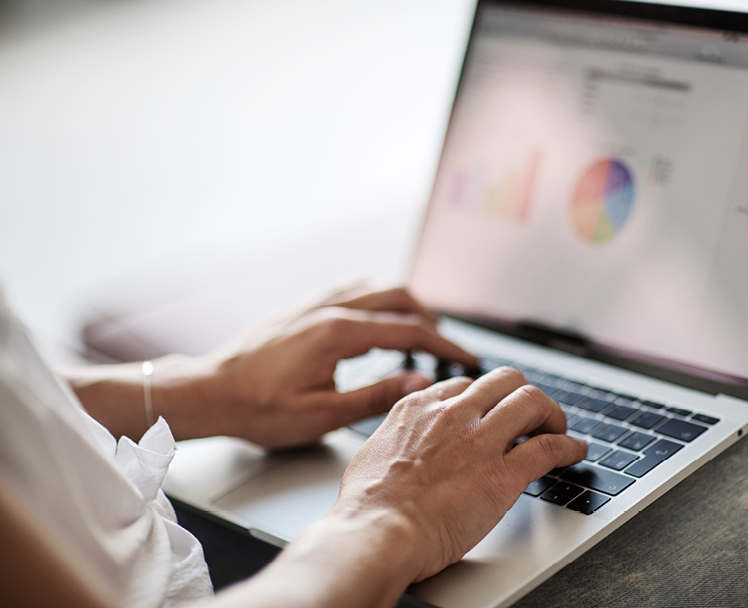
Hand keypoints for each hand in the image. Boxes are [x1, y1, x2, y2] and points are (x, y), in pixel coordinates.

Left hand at [194, 286, 476, 447]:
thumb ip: (377, 396)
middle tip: (447, 346)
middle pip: (399, 296)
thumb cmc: (259, 408)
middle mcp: (330, 308)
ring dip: (405, 306)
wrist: (209, 391)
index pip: (410, 331)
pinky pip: (353, 290)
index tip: (467, 358)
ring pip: (376, 288)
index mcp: (338, 333)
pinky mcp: (303, 306)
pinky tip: (377, 322)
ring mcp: (315, 302)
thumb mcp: (323, 415)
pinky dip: (378, 302)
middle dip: (430, 319)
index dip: (445, 345)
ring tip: (420, 333)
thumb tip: (422, 383)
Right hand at [333, 366, 587, 581]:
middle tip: (533, 414)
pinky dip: (568, 445)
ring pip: (532, 401)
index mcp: (421, 406)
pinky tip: (574, 450)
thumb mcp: (375, 448)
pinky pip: (548, 447)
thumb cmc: (369, 504)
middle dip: (523, 394)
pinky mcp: (503, 473)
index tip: (496, 410)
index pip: (468, 384)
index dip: (488, 397)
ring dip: (551, 413)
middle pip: (506, 380)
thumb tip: (403, 434)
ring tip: (557, 428)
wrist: (378, 530)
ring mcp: (481, 440)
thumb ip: (398, 433)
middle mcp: (454, 414)